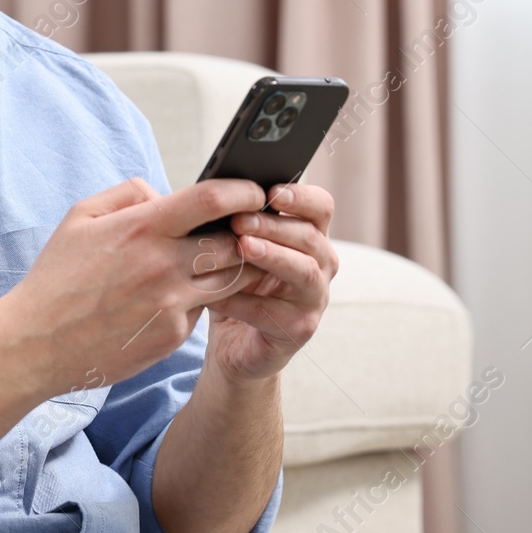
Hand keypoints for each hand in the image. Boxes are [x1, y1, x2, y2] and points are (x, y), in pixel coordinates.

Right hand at [1, 177, 269, 397]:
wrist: (36, 343)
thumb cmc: (57, 276)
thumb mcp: (81, 217)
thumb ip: (129, 194)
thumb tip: (166, 194)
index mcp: (141, 228)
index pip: (212, 199)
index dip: (243, 191)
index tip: (253, 192)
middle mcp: (163, 265)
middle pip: (234, 242)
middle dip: (244, 234)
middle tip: (243, 230)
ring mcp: (171, 304)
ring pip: (231, 280)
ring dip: (232, 268)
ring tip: (218, 260)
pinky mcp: (172, 336)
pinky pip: (203, 310)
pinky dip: (199, 299)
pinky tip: (178, 296)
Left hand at [202, 183, 336, 382]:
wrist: (233, 342)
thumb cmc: (235, 282)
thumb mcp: (235, 246)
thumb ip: (236, 221)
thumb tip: (210, 190)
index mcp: (310, 236)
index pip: (321, 207)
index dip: (302, 196)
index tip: (271, 190)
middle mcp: (321, 265)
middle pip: (311, 237)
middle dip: (275, 225)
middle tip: (240, 219)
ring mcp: (314, 299)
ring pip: (304, 271)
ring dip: (272, 255)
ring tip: (241, 246)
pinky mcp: (299, 330)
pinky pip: (273, 313)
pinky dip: (242, 301)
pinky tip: (215, 295)